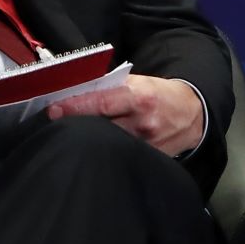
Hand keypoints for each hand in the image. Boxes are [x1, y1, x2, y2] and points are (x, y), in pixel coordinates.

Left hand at [45, 74, 205, 155]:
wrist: (191, 115)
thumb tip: (77, 91)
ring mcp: (145, 145)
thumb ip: (111, 87)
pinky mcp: (147, 160)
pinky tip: (95, 149)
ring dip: (88, 139)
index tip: (53, 109)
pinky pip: (118, 157)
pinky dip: (104, 152)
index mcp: (140, 98)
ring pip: (107, 144)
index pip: (101, 102)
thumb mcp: (139, 83)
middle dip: (76, 124)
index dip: (75, 106)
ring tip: (73, 135)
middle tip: (55, 122)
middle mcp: (142, 123)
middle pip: (100, 126)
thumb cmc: (159, 95)